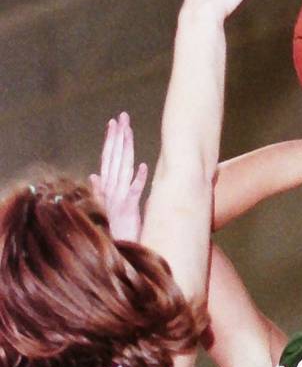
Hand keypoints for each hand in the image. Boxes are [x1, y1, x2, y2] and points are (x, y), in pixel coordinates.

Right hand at [89, 112, 147, 240]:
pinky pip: (134, 191)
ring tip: (129, 132)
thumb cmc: (118, 229)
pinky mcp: (129, 209)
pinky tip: (142, 165)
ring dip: (125, 149)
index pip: (107, 158)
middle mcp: (110, 189)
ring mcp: (119, 198)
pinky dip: (137, 179)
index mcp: (107, 187)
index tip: (113, 123)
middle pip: (113, 158)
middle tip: (122, 117)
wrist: (119, 249)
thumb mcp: (109, 207)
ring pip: (122, 169)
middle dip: (118, 137)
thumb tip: (93, 176)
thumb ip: (101, 190)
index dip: (110, 140)